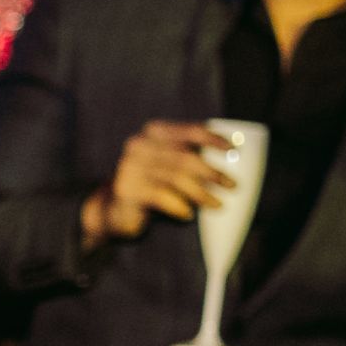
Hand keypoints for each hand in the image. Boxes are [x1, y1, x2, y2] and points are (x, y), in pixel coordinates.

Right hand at [84, 120, 233, 245]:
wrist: (111, 208)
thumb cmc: (150, 184)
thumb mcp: (167, 164)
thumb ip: (187, 156)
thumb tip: (233, 160)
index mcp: (152, 133)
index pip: (189, 131)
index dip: (213, 139)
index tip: (234, 150)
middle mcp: (138, 145)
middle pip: (185, 158)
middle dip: (213, 172)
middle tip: (232, 186)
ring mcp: (130, 167)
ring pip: (176, 179)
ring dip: (202, 193)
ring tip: (217, 204)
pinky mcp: (126, 190)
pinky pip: (162, 197)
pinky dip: (180, 206)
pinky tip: (188, 214)